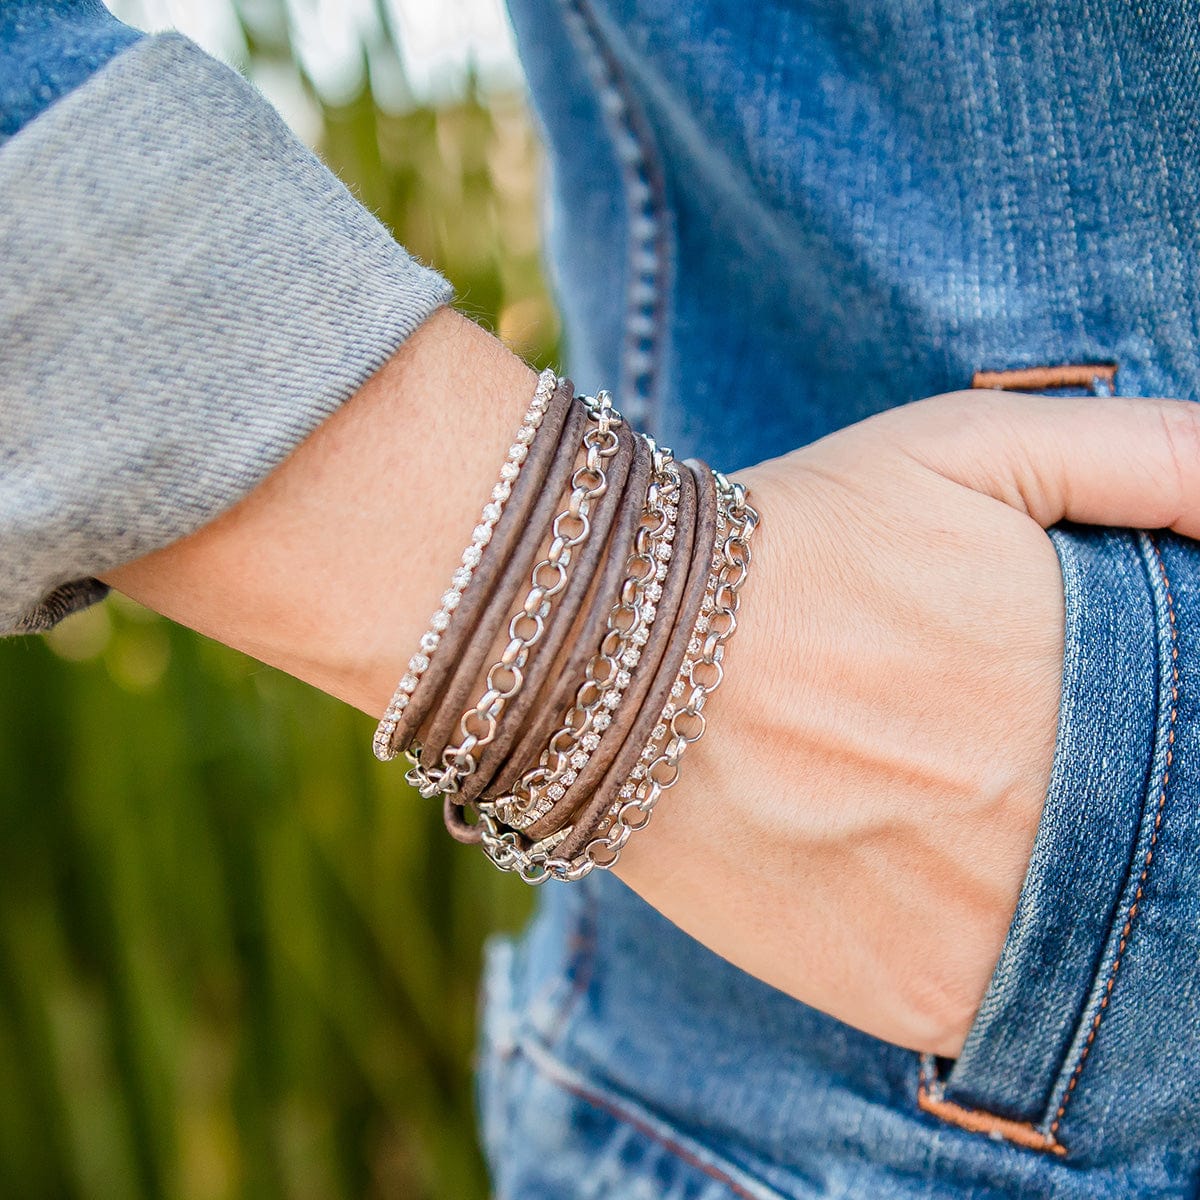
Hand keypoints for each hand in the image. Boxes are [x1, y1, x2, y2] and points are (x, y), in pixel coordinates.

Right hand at [614, 389, 1199, 1055]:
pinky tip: (904, 858)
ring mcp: (1004, 925)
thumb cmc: (802, 540)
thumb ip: (1149, 458)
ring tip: (933, 795)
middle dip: (1091, 793)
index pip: (1192, 738)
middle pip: (1151, 838)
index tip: (1074, 710)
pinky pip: (1001, 991)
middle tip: (974, 744)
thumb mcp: (971, 446)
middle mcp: (1079, 823)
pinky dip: (976, 934)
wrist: (624, 656)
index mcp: (1116, 693)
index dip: (1154, 733)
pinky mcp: (922, 996)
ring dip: (1037, 868)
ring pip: (1087, 926)